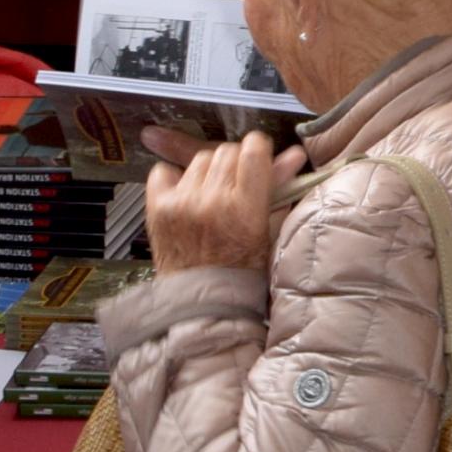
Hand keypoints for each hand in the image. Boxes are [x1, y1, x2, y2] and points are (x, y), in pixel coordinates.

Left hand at [147, 131, 296, 274]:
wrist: (201, 302)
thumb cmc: (240, 272)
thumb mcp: (268, 231)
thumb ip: (280, 188)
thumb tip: (294, 154)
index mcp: (244, 209)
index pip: (253, 151)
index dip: (257, 149)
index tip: (257, 157)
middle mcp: (211, 202)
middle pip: (226, 151)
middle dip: (235, 164)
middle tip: (236, 185)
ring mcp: (181, 203)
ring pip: (199, 159)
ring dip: (208, 172)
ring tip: (211, 197)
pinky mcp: (157, 208)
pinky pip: (163, 170)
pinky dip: (174, 178)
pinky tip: (185, 197)